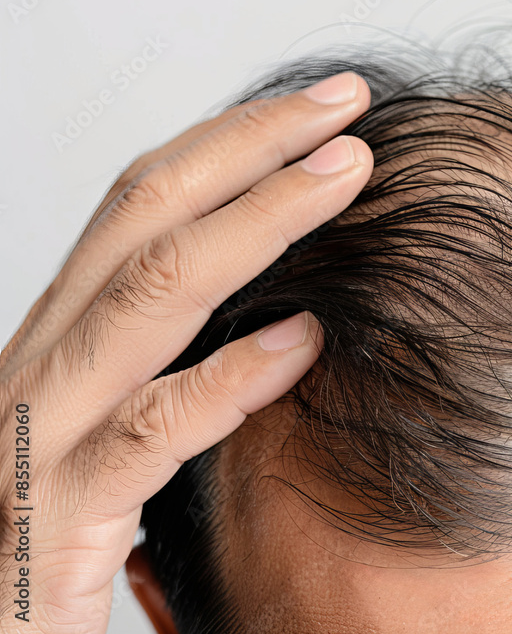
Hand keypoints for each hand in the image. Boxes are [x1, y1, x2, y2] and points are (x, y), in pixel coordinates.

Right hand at [0, 72, 372, 633]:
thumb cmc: (54, 523)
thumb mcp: (112, 420)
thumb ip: (174, 363)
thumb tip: (288, 321)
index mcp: (64, 334)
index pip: (144, 203)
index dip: (233, 142)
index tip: (319, 112)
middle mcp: (45, 362)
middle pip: (148, 216)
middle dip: (253, 148)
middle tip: (347, 110)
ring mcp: (41, 432)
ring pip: (151, 296)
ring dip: (259, 224)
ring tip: (344, 179)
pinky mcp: (57, 515)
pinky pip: (148, 431)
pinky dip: (228, 379)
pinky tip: (301, 340)